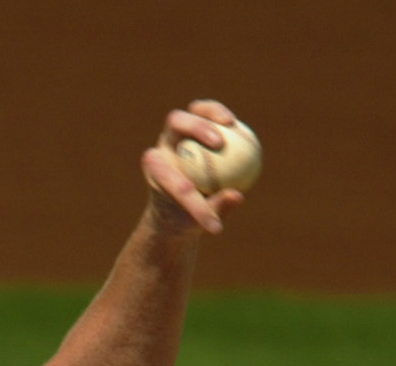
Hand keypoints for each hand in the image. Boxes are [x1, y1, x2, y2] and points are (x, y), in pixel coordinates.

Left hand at [141, 101, 247, 236]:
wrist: (177, 207)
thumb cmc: (182, 217)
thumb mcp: (195, 223)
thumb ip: (215, 207)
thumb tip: (238, 196)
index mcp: (155, 167)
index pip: (171, 172)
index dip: (192, 186)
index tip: (212, 197)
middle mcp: (164, 143)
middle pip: (175, 123)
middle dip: (196, 127)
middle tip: (219, 142)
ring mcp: (178, 132)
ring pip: (193, 112)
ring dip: (212, 111)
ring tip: (231, 122)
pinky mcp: (194, 127)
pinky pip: (211, 117)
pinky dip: (223, 119)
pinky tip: (241, 127)